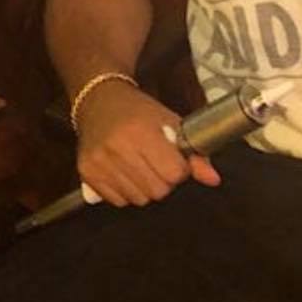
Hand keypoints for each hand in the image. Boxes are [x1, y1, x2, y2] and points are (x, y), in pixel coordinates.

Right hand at [76, 81, 220, 206]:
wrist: (98, 99)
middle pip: (157, 191)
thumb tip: (214, 180)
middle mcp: (118, 149)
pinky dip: (127, 192)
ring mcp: (99, 163)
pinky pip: (118, 202)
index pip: (173, 173)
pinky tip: (125, 172)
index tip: (175, 160)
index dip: (179, 169)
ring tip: (142, 166)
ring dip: (146, 187)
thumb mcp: (170, 121)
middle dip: (164, 180)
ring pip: (139, 200)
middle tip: (159, 163)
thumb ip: (194, 153)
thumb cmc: (139, 110)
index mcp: (142, 131)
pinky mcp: (86, 174)